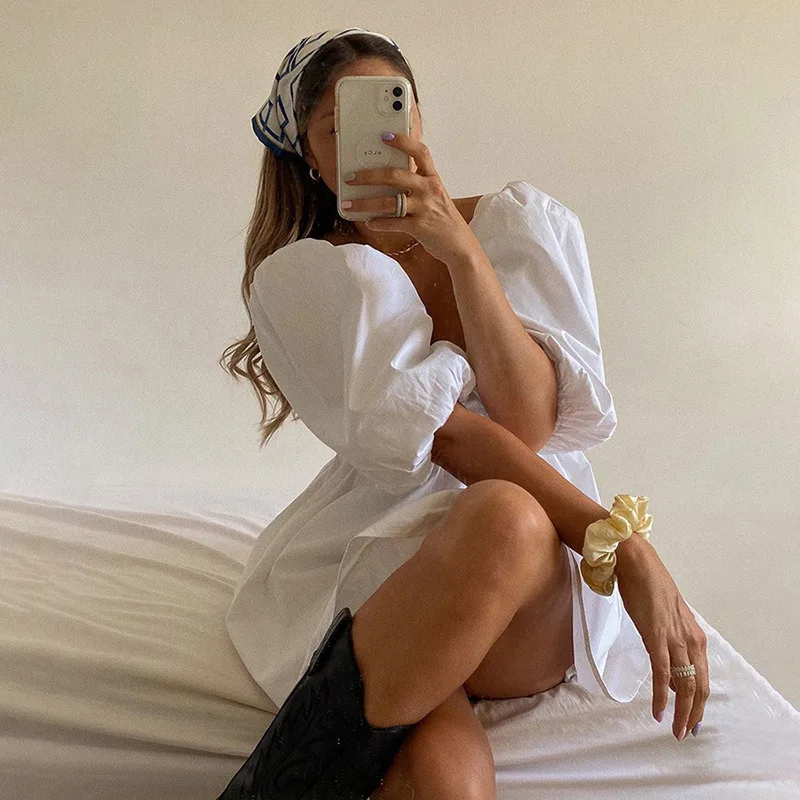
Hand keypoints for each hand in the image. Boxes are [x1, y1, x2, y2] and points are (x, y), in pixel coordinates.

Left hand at [342, 132, 477, 262]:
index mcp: (432, 178)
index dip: (403, 142)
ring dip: (365, 204)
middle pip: (395, 176)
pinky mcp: (420, 227)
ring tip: (349, 205)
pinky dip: (378, 223)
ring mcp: (424, 208)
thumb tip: (385, 180)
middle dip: (368, 176)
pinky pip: (393, 223)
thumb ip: (416, 185)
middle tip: (350, 177)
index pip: (420, 152)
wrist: (460, 245)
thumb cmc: (442, 219)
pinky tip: (369, 223)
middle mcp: (429, 190)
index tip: (385, 136)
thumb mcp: (434, 196)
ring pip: (389, 202)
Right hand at [615, 541, 709, 740]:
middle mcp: (691, 639)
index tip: (690, 720)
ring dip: (680, 711)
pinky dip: (662, 696)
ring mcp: (675, 638)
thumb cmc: (647, 585)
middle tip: (683, 732)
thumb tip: (671, 671)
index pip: (703, 677)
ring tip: (673, 729)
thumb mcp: (665, 618)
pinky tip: (658, 711)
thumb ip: (671, 644)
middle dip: (693, 713)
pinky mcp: (657, 637)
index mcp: (694, 634)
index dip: (699, 702)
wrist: (636, 562)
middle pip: (699, 686)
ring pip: (685, 684)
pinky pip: (663, 674)